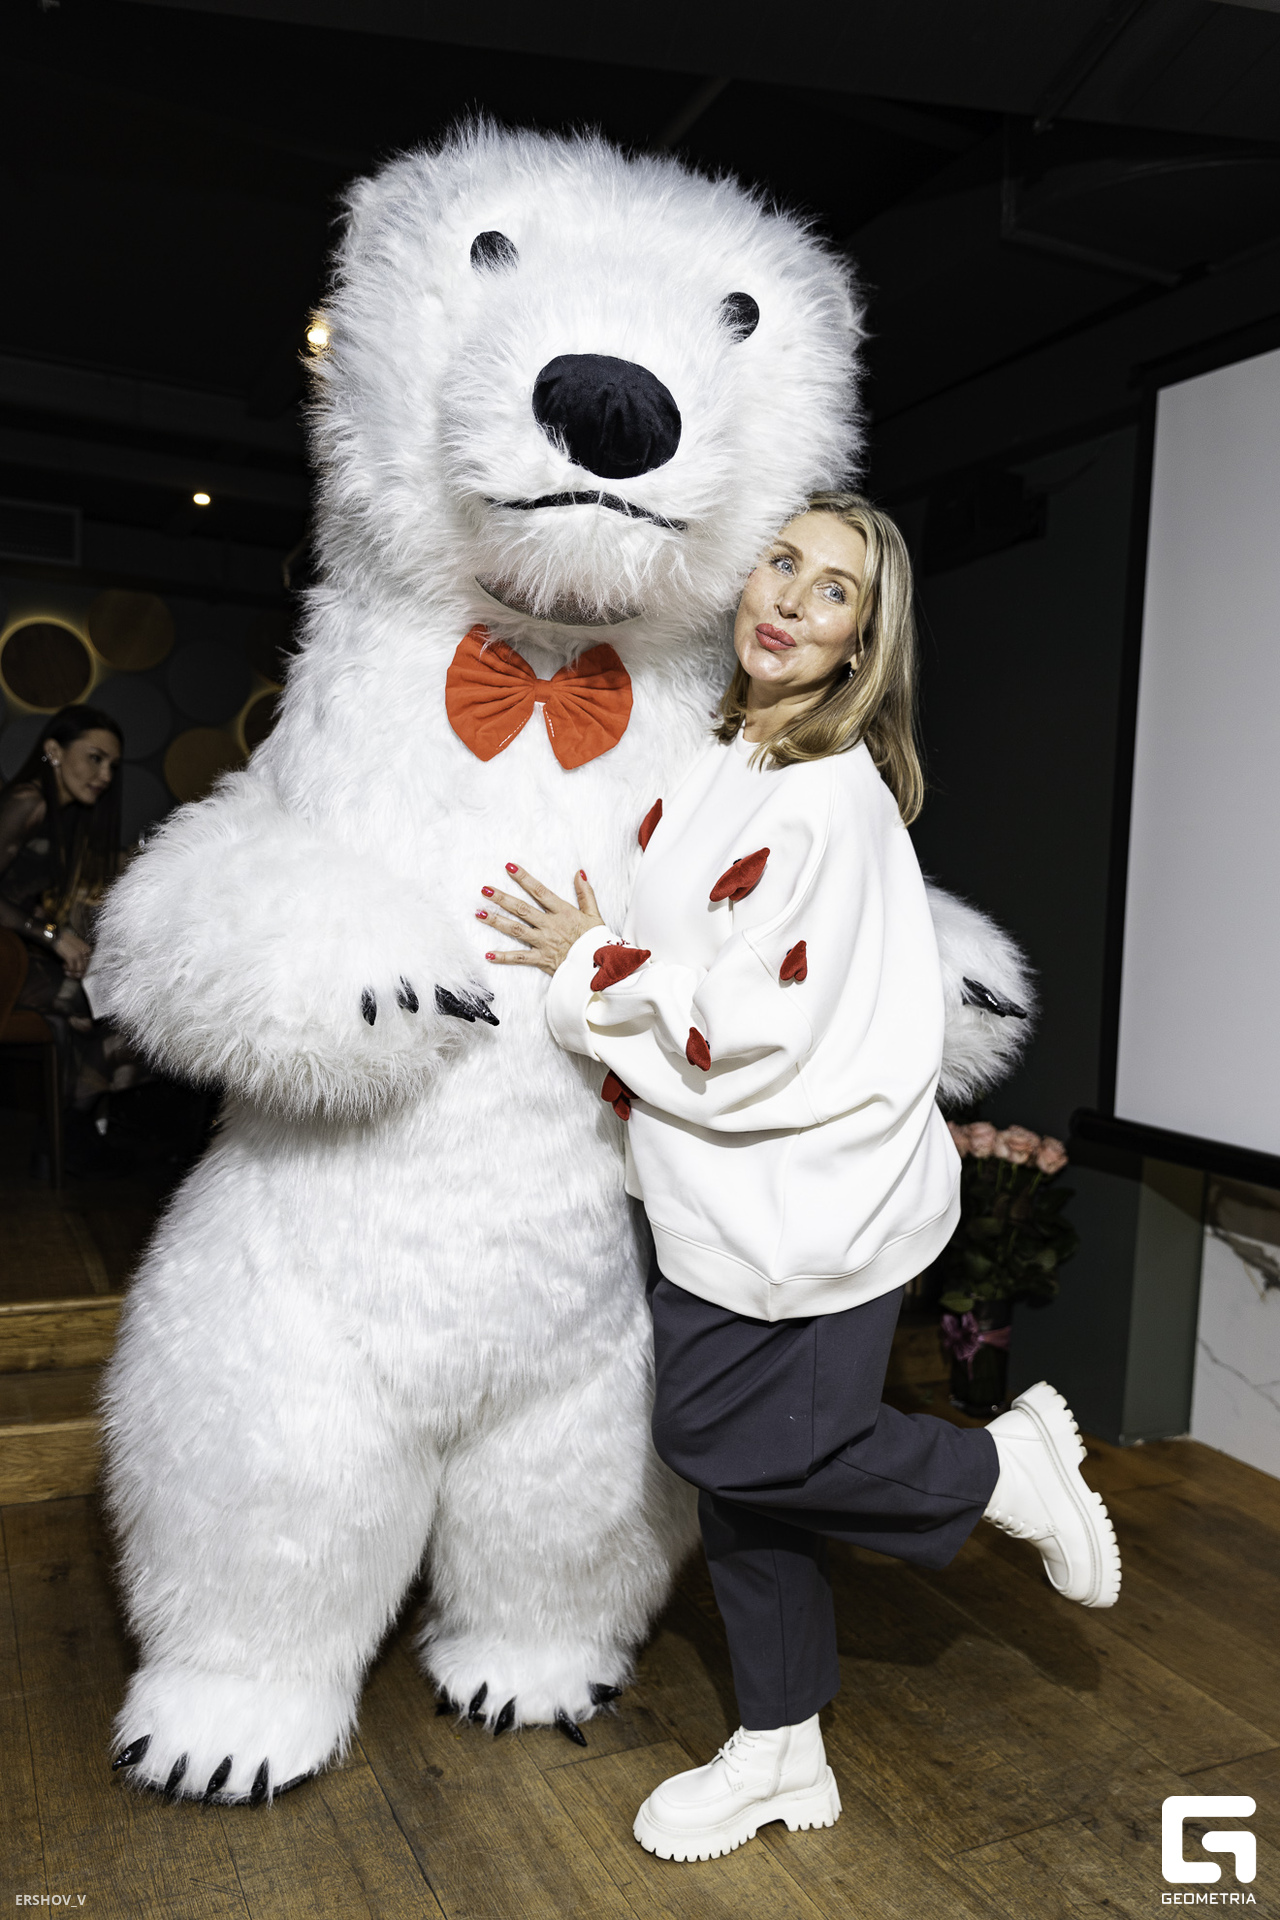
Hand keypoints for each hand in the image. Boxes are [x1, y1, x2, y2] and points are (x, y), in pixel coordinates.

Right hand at [54, 928, 91, 978]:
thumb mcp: (77, 947)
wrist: (56, 935)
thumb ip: (81, 955)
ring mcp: (79, 955)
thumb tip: (80, 969)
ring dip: (72, 973)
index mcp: (88, 949)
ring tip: (66, 970)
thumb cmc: (65, 941)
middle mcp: (85, 952)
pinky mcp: (71, 957)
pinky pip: (72, 968)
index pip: (89, 964)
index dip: (83, 971)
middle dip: (77, 974)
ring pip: (79, 970)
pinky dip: (67, 969)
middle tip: (69, 973)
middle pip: (85, 969)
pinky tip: (63, 966)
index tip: (75, 972)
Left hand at [478, 866, 603, 975]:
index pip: (540, 891)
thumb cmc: (597, 941)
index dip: (524, 878)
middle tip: (485, 890)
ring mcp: (544, 942)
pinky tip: (488, 955)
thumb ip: (585, 893)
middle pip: (522, 909)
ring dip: (496, 921)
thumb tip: (579, 872)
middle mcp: (550, 925)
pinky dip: (504, 957)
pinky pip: (520, 958)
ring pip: (516, 929)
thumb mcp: (595, 914)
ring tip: (479, 914)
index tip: (509, 867)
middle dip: (502, 899)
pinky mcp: (541, 959)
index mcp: (563, 912)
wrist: (601, 968)